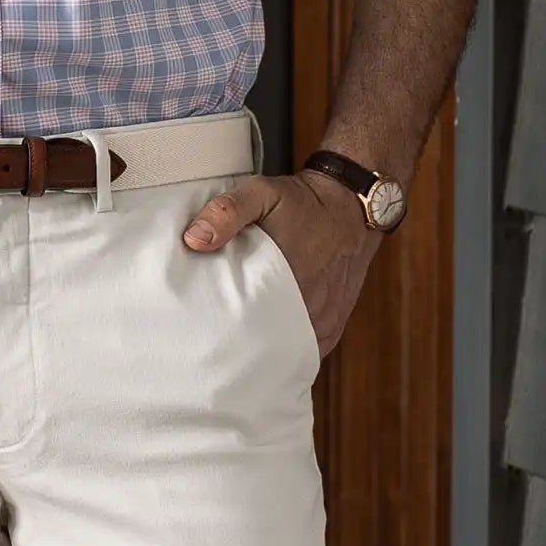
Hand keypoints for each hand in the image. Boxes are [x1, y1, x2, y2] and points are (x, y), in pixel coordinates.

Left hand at [181, 168, 385, 359]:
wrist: (351, 208)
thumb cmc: (303, 203)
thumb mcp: (261, 194)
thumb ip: (227, 213)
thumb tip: (194, 239)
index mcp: (286, 279)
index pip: (246, 321)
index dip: (222, 328)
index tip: (202, 326)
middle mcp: (309, 306)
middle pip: (266, 342)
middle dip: (240, 343)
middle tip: (213, 338)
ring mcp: (323, 320)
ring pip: (287, 350)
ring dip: (265, 348)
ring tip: (237, 345)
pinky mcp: (333, 325)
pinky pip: (307, 351)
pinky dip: (288, 351)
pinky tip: (267, 348)